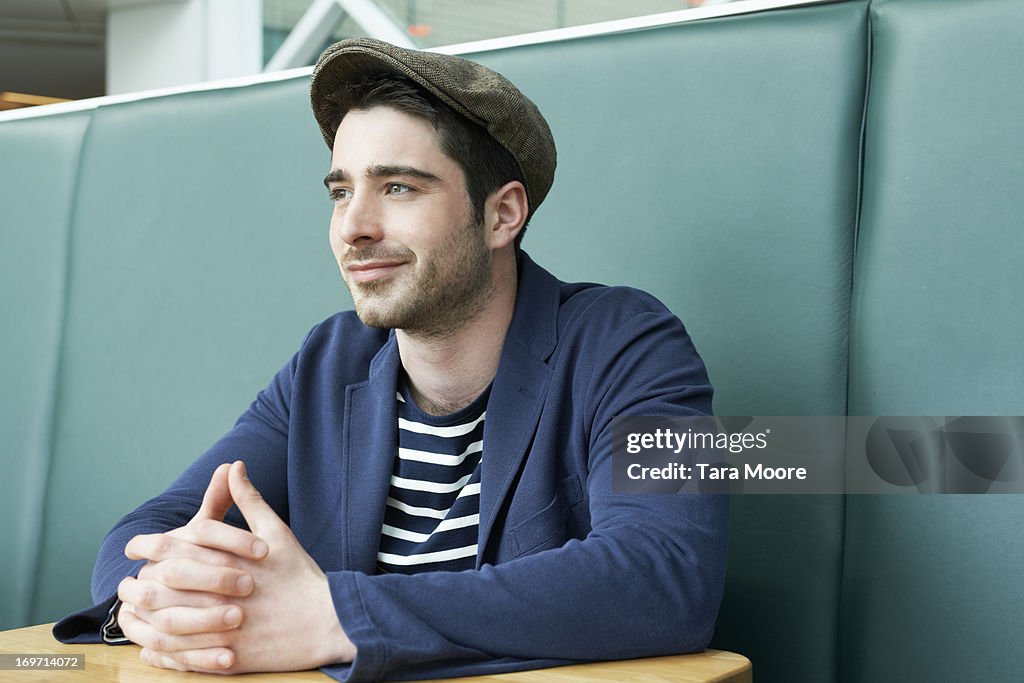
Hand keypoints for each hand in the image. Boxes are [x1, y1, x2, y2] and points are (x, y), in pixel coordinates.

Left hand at [117, 461, 354, 672]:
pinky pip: (183, 658)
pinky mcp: (228, 658)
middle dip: (138, 584)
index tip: (134, 546)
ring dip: (144, 622)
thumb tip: (233, 466)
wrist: (328, 620)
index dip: (149, 545)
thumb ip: (249, 500)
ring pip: (167, 626)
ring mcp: (223, 629)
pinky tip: (150, 647)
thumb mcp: (277, 532)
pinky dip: (162, 653)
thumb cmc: (300, 575)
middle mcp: (221, 595)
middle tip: (126, 582)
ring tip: (131, 615)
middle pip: (164, 587)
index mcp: (229, 561)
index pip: (176, 547)